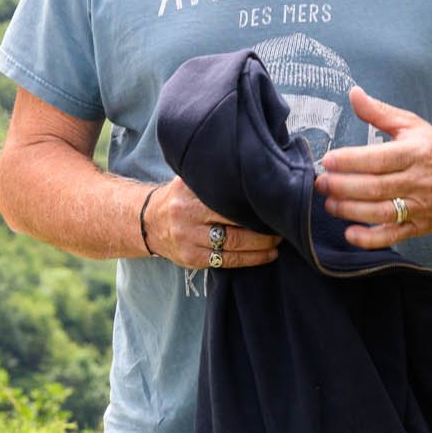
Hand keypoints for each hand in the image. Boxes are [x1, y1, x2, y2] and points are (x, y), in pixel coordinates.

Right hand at [145, 178, 278, 270]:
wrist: (148, 222)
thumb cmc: (180, 199)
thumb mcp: (190, 182)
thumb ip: (214, 179)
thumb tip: (256, 171)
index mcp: (188, 191)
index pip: (227, 198)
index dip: (254, 203)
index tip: (275, 202)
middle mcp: (185, 214)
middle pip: (233, 222)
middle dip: (263, 226)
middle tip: (283, 223)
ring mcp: (187, 239)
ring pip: (233, 244)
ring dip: (262, 245)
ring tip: (279, 240)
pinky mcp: (191, 258)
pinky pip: (227, 261)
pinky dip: (252, 259)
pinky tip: (268, 255)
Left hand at [317, 87, 431, 248]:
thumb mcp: (411, 125)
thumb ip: (379, 112)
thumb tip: (353, 93)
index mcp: (415, 153)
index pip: (378, 159)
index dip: (350, 161)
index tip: (327, 160)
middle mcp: (419, 181)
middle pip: (376, 188)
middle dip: (343, 187)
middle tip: (320, 183)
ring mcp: (421, 206)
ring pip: (382, 212)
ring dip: (350, 210)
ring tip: (329, 203)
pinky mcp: (421, 226)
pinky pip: (394, 236)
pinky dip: (371, 239)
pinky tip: (350, 234)